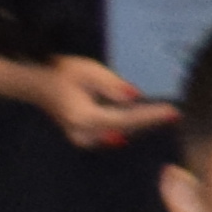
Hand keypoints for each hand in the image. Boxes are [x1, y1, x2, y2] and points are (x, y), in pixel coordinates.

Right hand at [31, 55, 181, 152]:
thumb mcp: (88, 71)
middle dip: (149, 121)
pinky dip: (128, 125)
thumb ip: (111, 85)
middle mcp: (84, 135)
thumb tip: (134, 96)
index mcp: (84, 118)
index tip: (171, 112)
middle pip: (125, 129)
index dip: (149, 116)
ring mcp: (83, 140)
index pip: (124, 119)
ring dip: (141, 124)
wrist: (36, 84)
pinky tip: (144, 118)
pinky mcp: (85, 138)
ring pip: (120, 133)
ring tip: (164, 115)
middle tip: (174, 113)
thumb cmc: (61, 73)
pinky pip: (112, 132)